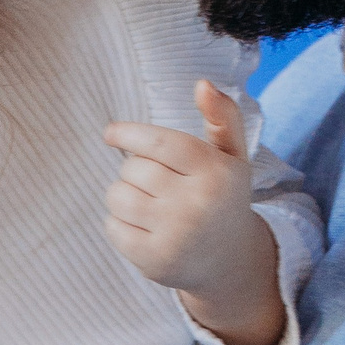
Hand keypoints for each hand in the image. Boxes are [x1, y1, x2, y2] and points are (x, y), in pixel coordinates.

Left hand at [102, 79, 283, 344]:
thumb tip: (202, 84)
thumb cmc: (223, 195)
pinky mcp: (154, 261)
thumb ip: (223, 116)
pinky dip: (119, 223)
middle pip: (133, 168)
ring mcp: (175, 236)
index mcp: (216, 173)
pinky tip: (144, 227)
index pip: (158, 142)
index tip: (111, 133)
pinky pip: (112, 227)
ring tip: (146, 202)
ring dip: (123, 194)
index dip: (128, 133)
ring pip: (117, 195)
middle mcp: (197, 205)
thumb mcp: (233, 155)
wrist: (229, 260)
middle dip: (135, 168)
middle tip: (154, 182)